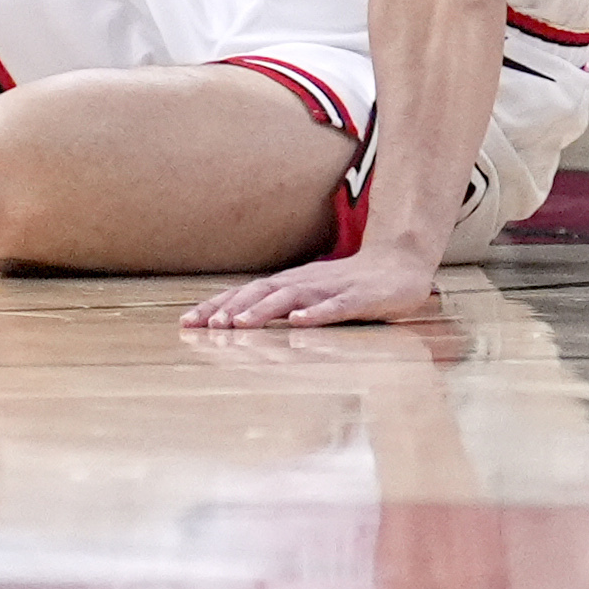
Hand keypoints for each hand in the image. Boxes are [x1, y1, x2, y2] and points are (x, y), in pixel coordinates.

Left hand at [184, 245, 443, 328]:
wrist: (402, 262)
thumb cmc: (351, 284)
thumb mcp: (310, 294)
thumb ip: (279, 307)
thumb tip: (234, 323)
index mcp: (291, 283)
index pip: (246, 292)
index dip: (217, 306)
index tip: (186, 322)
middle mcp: (306, 282)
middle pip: (262, 292)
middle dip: (232, 308)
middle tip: (207, 326)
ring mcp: (333, 288)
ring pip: (293, 298)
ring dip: (264, 311)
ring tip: (239, 324)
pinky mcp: (361, 299)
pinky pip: (336, 307)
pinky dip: (316, 314)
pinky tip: (299, 323)